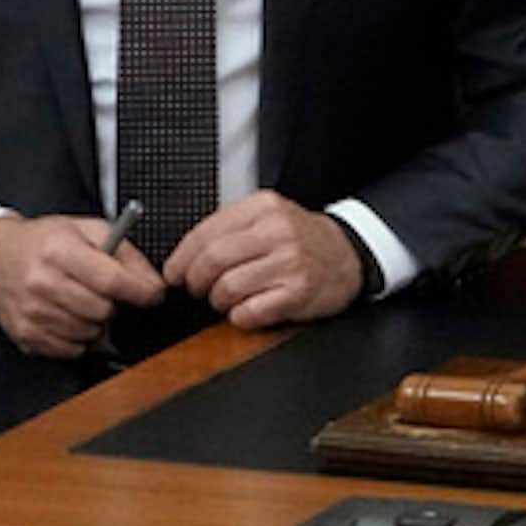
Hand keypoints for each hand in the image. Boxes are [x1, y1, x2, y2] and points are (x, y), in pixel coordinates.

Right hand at [0, 213, 164, 358]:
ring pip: (90, 333)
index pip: (114, 282)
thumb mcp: (88, 230)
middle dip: (114, 304)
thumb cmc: (44, 242)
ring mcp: (31, 312)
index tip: (153, 294)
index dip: (143, 292)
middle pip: (104, 311)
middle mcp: (42, 283)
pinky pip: (71, 350)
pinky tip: (69, 316)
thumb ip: (126, 253)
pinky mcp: (25, 335)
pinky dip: (78, 338)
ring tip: (82, 301)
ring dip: (96, 322)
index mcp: (60, 251)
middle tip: (105, 292)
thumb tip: (153, 283)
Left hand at [162, 192, 363, 329]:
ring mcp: (290, 262)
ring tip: (228, 299)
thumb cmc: (303, 241)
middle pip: (211, 261)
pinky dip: (240, 316)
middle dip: (195, 282)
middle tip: (198, 289)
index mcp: (264, 208)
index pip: (205, 233)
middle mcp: (278, 232)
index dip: (180, 259)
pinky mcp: (298, 293)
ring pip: (226, 288)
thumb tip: (183, 258)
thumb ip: (230, 229)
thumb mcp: (270, 218)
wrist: (350, 255)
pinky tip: (249, 309)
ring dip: (218, 301)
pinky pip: (248, 312)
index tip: (174, 273)